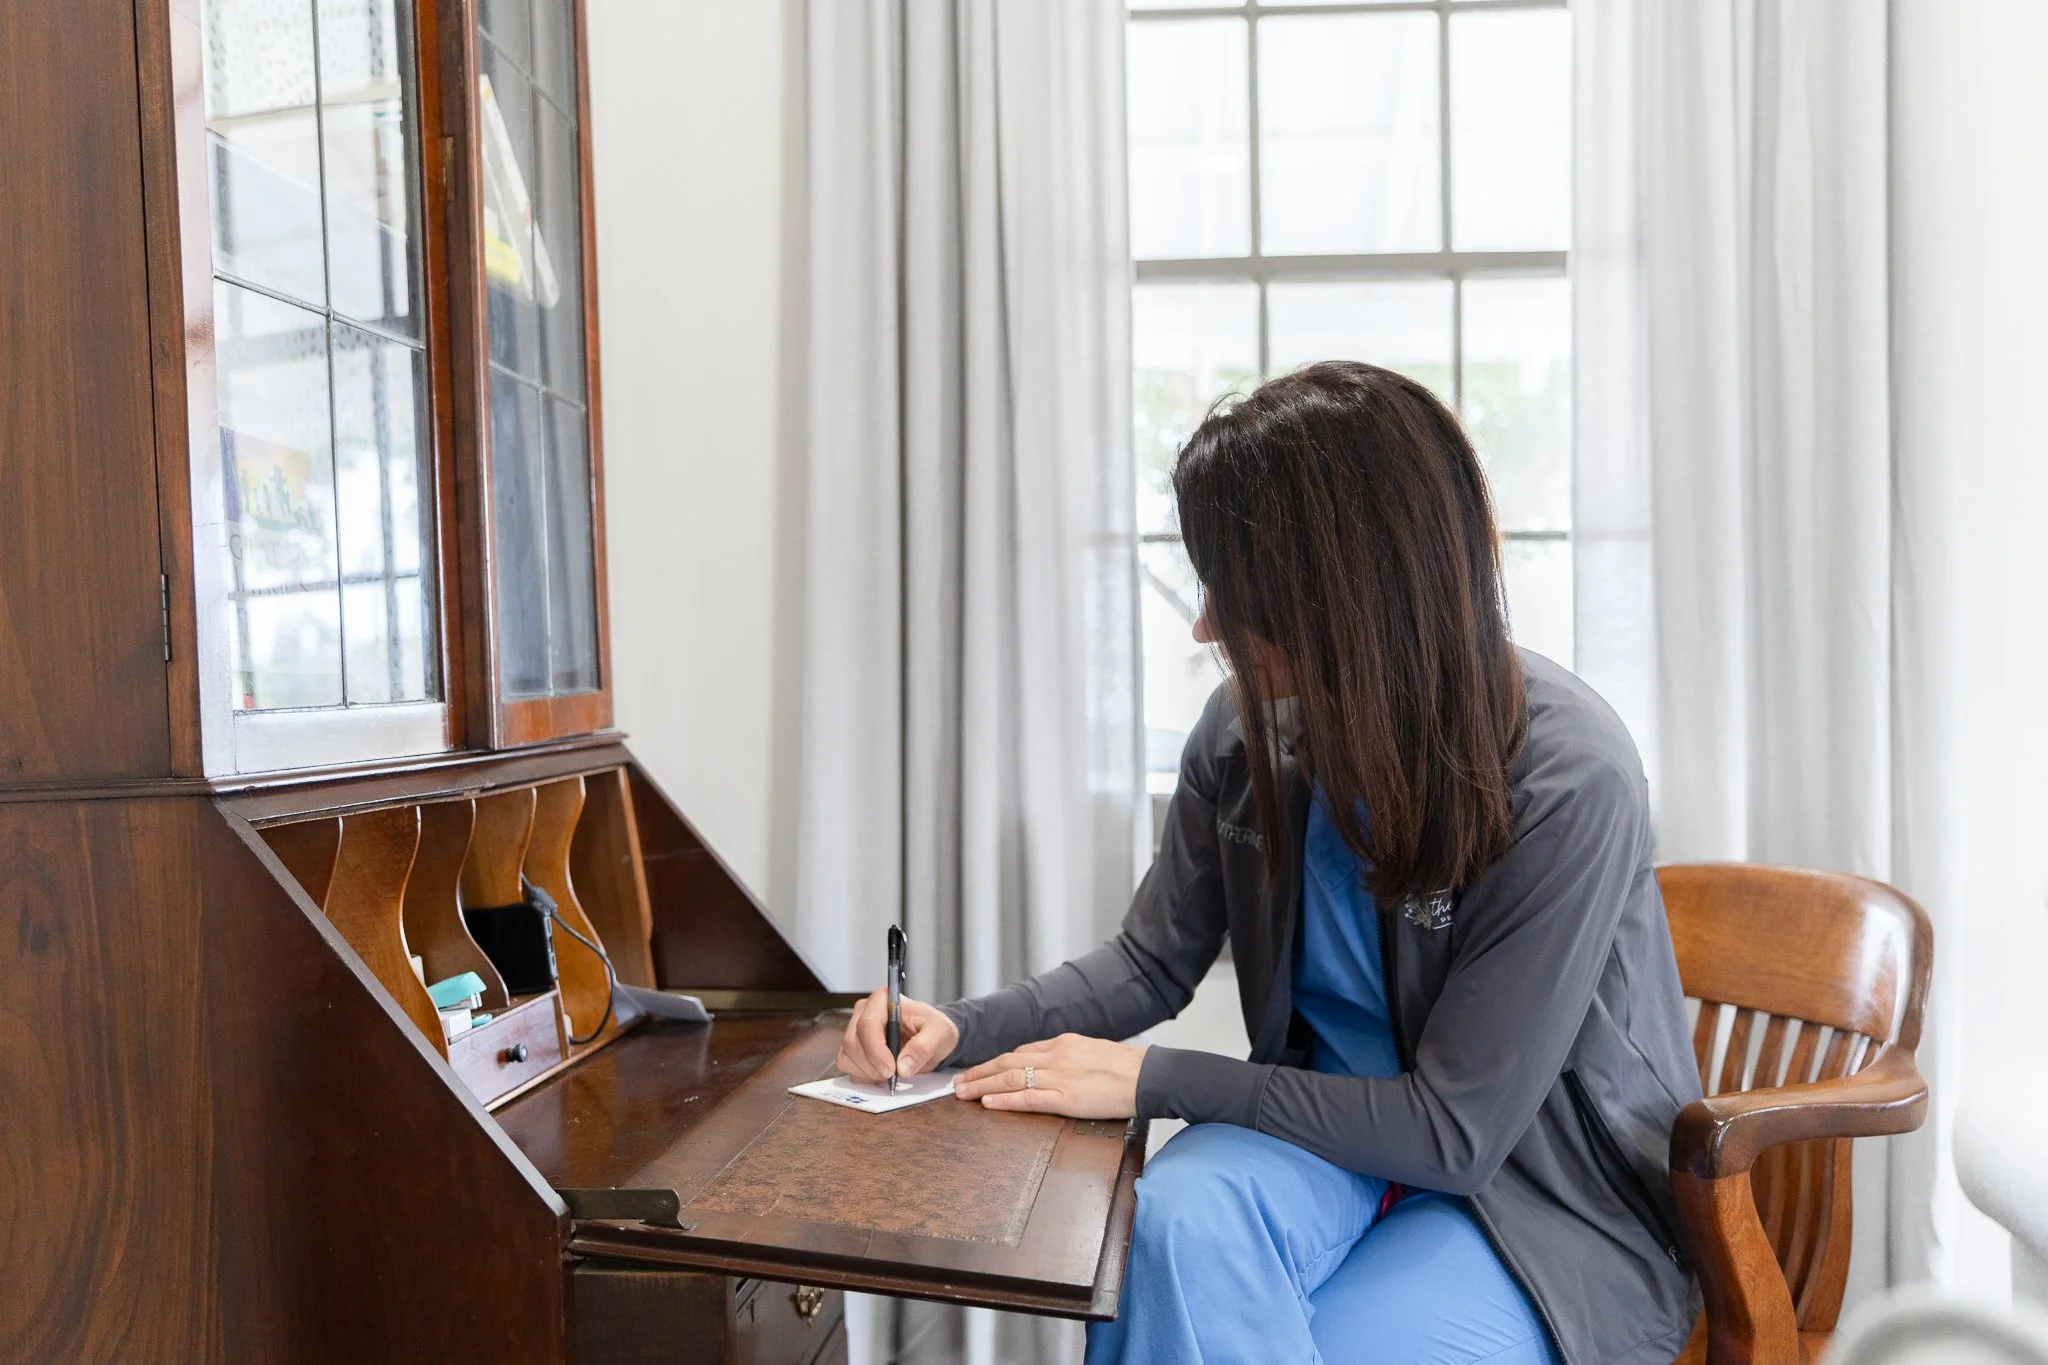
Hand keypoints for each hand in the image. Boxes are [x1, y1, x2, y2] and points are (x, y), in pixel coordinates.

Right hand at [836, 988, 959, 1082]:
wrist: (931, 1038)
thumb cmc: (933, 1028)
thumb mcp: (939, 1033)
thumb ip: (923, 1047)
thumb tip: (903, 1066)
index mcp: (883, 1000)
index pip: (867, 1024)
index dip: (876, 1050)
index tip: (891, 1070)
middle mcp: (864, 1012)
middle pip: (853, 1042)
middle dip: (872, 1065)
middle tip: (893, 1076)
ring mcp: (855, 1029)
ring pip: (847, 1055)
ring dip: (868, 1072)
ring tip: (890, 1073)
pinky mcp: (853, 1047)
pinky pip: (847, 1065)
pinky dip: (864, 1075)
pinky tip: (881, 1073)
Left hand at [952, 1034, 1146, 1119]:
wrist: (1149, 1076)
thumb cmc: (1126, 1068)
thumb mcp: (1092, 1052)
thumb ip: (1067, 1058)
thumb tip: (1046, 1066)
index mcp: (1063, 1043)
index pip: (1020, 1052)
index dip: (994, 1063)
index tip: (978, 1071)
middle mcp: (1057, 1055)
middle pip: (1007, 1062)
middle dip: (979, 1072)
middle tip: (957, 1082)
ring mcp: (1061, 1076)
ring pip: (1011, 1079)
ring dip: (983, 1086)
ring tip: (963, 1093)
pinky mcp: (1068, 1098)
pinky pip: (1028, 1098)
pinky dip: (1005, 1100)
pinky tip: (988, 1102)